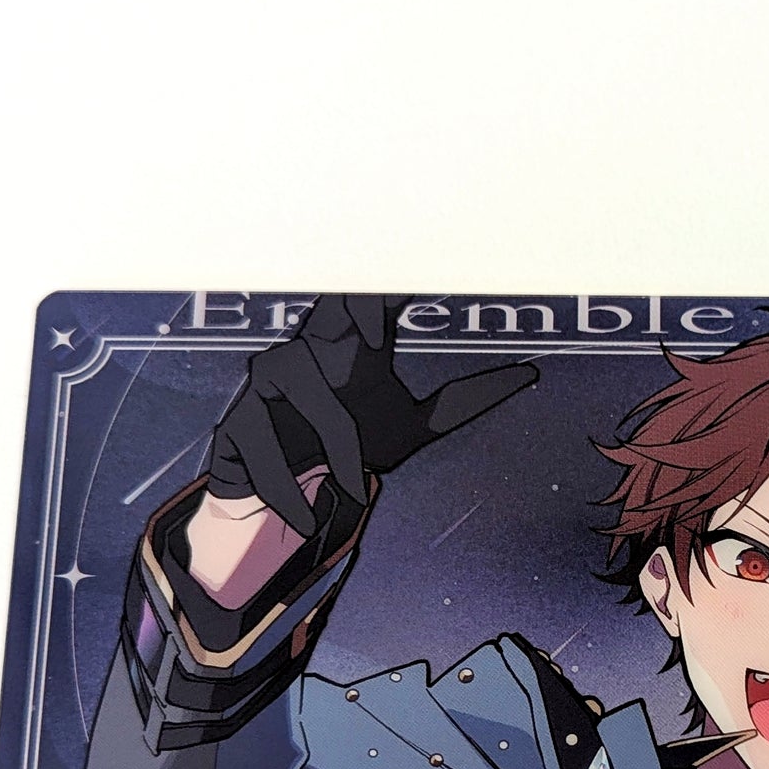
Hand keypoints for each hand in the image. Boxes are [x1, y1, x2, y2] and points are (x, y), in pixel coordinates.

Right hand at [206, 294, 537, 534]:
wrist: (287, 497)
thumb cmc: (349, 445)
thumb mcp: (415, 426)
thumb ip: (467, 399)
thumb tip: (531, 373)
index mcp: (352, 348)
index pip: (374, 299)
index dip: (391, 279)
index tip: (419, 258)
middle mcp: (311, 352)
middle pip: (330, 317)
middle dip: (350, 306)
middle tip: (377, 310)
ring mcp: (270, 383)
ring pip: (309, 395)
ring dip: (336, 445)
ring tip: (352, 481)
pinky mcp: (238, 421)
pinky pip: (266, 444)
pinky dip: (287, 480)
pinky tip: (302, 510)